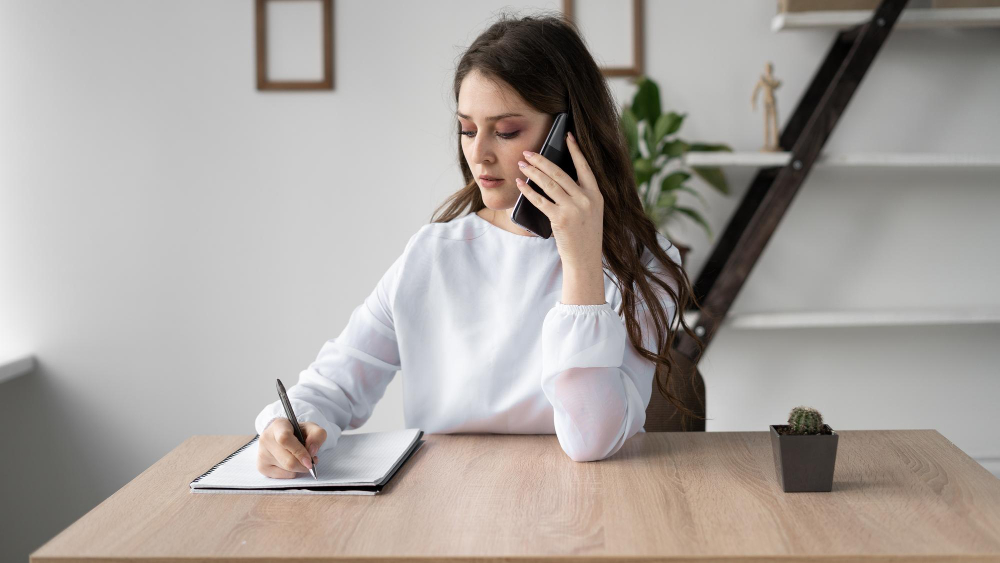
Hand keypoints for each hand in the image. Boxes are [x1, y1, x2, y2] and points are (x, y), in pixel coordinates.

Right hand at [257, 418, 326, 478]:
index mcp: (278, 426)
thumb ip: (317, 435)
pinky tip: (292, 464)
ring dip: (299, 468)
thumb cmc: (297, 431)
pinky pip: (281, 476)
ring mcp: (262, 453)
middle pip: (288, 460)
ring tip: (301, 459)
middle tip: (312, 461)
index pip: (285, 439)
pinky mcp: (261, 466)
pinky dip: (291, 473)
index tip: (310, 460)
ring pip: (286, 469)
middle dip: (304, 464)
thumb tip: (312, 451)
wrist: (281, 435)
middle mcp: (266, 439)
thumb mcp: (311, 428)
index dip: (299, 452)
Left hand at [514, 131, 603, 272]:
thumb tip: (556, 178)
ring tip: (521, 164)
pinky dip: (528, 191)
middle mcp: (586, 199)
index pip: (585, 166)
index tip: (567, 136)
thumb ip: (580, 195)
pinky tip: (521, 184)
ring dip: (533, 172)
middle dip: (542, 160)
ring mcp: (574, 209)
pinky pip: (540, 201)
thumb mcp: (591, 212)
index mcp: (595, 195)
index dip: (575, 150)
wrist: (585, 260)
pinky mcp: (560, 219)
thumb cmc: (585, 236)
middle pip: (560, 173)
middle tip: (528, 152)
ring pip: (549, 184)